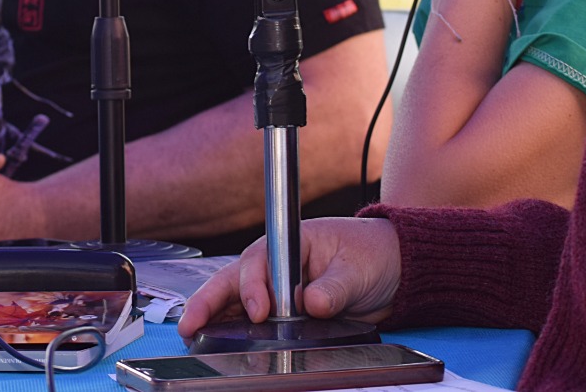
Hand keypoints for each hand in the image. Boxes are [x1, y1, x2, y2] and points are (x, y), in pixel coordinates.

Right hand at [177, 217, 400, 336]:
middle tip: (192, 323)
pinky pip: (253, 319)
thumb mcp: (358, 269)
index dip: (253, 286)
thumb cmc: (374, 254)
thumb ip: (335, 287)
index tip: (259, 311)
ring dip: (216, 317)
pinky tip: (220, 342)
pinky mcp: (285, 311)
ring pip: (237, 301)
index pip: (261, 261)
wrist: (394, 269)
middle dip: (211, 301)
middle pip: (236, 279)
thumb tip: (313, 303)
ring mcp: (279, 288)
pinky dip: (236, 330)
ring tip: (193, 335)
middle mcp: (279, 264)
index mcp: (293, 243)